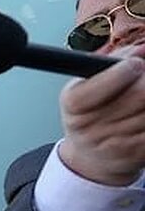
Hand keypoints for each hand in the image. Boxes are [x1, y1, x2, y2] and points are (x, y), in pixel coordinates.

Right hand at [58, 49, 144, 185]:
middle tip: (143, 77)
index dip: (126, 70)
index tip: (135, 64)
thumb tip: (141, 51)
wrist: (90, 159)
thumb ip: (111, 63)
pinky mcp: (136, 154)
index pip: (107, 81)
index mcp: (73, 105)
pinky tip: (142, 114)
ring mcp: (114, 144)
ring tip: (141, 99)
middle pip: (140, 94)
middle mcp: (90, 128)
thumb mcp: (86, 86)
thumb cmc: (90, 114)